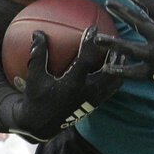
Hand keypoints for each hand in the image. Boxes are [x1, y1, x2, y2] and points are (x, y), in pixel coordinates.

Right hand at [10, 25, 122, 141]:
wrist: (41, 125)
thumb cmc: (36, 98)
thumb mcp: (34, 76)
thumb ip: (38, 54)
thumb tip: (38, 31)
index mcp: (72, 85)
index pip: (86, 59)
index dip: (90, 42)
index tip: (93, 27)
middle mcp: (87, 93)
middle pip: (109, 71)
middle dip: (114, 54)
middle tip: (114, 38)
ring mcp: (93, 100)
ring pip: (114, 81)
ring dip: (118, 65)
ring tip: (119, 50)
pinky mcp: (95, 105)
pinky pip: (110, 89)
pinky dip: (115, 76)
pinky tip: (113, 66)